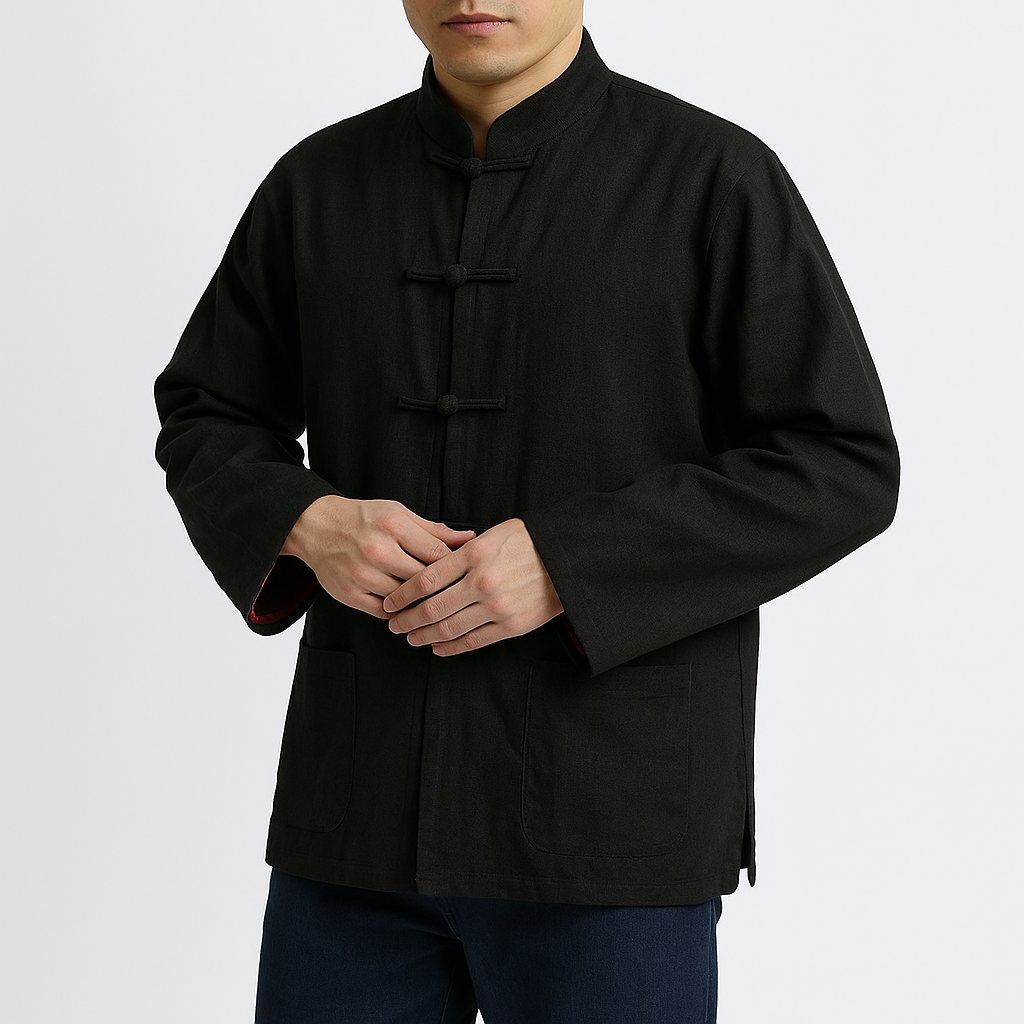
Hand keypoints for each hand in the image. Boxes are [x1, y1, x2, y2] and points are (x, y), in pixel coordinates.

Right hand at [280, 495, 474, 618]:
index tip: (465, 573)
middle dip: (442, 589)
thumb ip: (434, 530)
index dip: (456, 566)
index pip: (437, 553)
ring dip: (421, 604)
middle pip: (424, 580)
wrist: (317, 527)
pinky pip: (384, 612)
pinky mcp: (349, 594)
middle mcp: (377, 550)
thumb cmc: (361, 519)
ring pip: (405, 600)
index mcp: (393, 526)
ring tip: (433, 604)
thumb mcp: (399, 514)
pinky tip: (408, 608)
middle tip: (456, 595)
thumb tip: (468, 539)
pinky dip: (399, 612)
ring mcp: (362, 574)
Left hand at [382, 518, 563, 655]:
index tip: (391, 601)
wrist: (568, 559)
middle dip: (407, 619)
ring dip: (424, 635)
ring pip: (449, 628)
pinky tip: (438, 647)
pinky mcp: (511, 626)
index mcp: (474, 555)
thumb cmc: (530, 542)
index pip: (425, 579)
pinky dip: (451, 647)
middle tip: (394, 624)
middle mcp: (482, 582)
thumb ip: (461, 551)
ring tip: (411, 637)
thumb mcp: (493, 535)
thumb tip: (430, 565)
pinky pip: (473, 641)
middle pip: (432, 607)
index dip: (402, 594)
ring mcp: (497, 606)